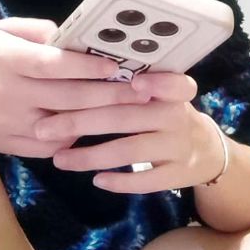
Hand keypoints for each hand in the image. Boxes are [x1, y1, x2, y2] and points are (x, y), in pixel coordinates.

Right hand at [0, 18, 150, 157]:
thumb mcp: (2, 29)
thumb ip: (39, 32)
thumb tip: (74, 35)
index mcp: (10, 60)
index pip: (56, 64)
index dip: (89, 66)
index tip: (119, 64)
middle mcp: (12, 94)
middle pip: (69, 98)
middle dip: (111, 94)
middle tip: (145, 90)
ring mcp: (12, 123)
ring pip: (64, 126)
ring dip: (100, 120)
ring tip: (133, 112)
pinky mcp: (9, 144)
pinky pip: (50, 147)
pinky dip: (75, 138)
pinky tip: (96, 127)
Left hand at [34, 71, 225, 192]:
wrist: (205, 150)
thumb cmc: (166, 110)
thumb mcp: (162, 91)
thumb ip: (131, 82)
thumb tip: (76, 68)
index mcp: (175, 90)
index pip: (175, 83)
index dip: (158, 83)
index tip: (135, 82)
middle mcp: (178, 116)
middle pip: (127, 116)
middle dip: (81, 121)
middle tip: (44, 127)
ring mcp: (179, 147)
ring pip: (130, 150)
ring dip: (90, 155)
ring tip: (58, 159)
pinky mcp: (177, 175)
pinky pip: (146, 181)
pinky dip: (120, 181)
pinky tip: (96, 180)